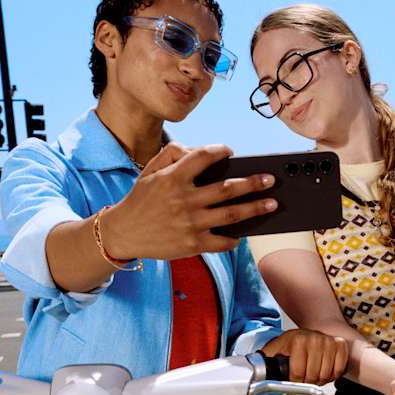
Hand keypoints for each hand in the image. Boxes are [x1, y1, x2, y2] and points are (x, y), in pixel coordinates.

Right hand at [100, 142, 276, 260]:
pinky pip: (221, 242)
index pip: (203, 157)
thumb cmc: (140, 200)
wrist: (123, 233)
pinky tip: (243, 233)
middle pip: (226, 189)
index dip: (219, 151)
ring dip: (255, 208)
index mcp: (173, 178)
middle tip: (270, 179)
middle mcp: (184, 200)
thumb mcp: (150, 171)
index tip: (230, 151)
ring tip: (271, 203)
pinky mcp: (192, 244)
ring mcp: (190, 224)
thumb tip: (200, 149)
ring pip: (231, 214)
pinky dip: (234, 239)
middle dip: (252, 183)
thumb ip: (173, 154)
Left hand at [261, 330, 349, 385]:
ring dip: (320, 380)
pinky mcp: (340, 345)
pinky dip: (332, 375)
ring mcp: (329, 341)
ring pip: (326, 374)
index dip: (295, 384)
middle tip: (303, 379)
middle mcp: (315, 338)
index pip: (298, 373)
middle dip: (307, 383)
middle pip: (313, 376)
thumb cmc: (289, 345)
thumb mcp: (273, 352)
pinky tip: (324, 370)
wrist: (305, 334)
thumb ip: (265, 364)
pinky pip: (339, 369)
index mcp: (297, 340)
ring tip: (313, 374)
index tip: (293, 385)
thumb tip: (254, 377)